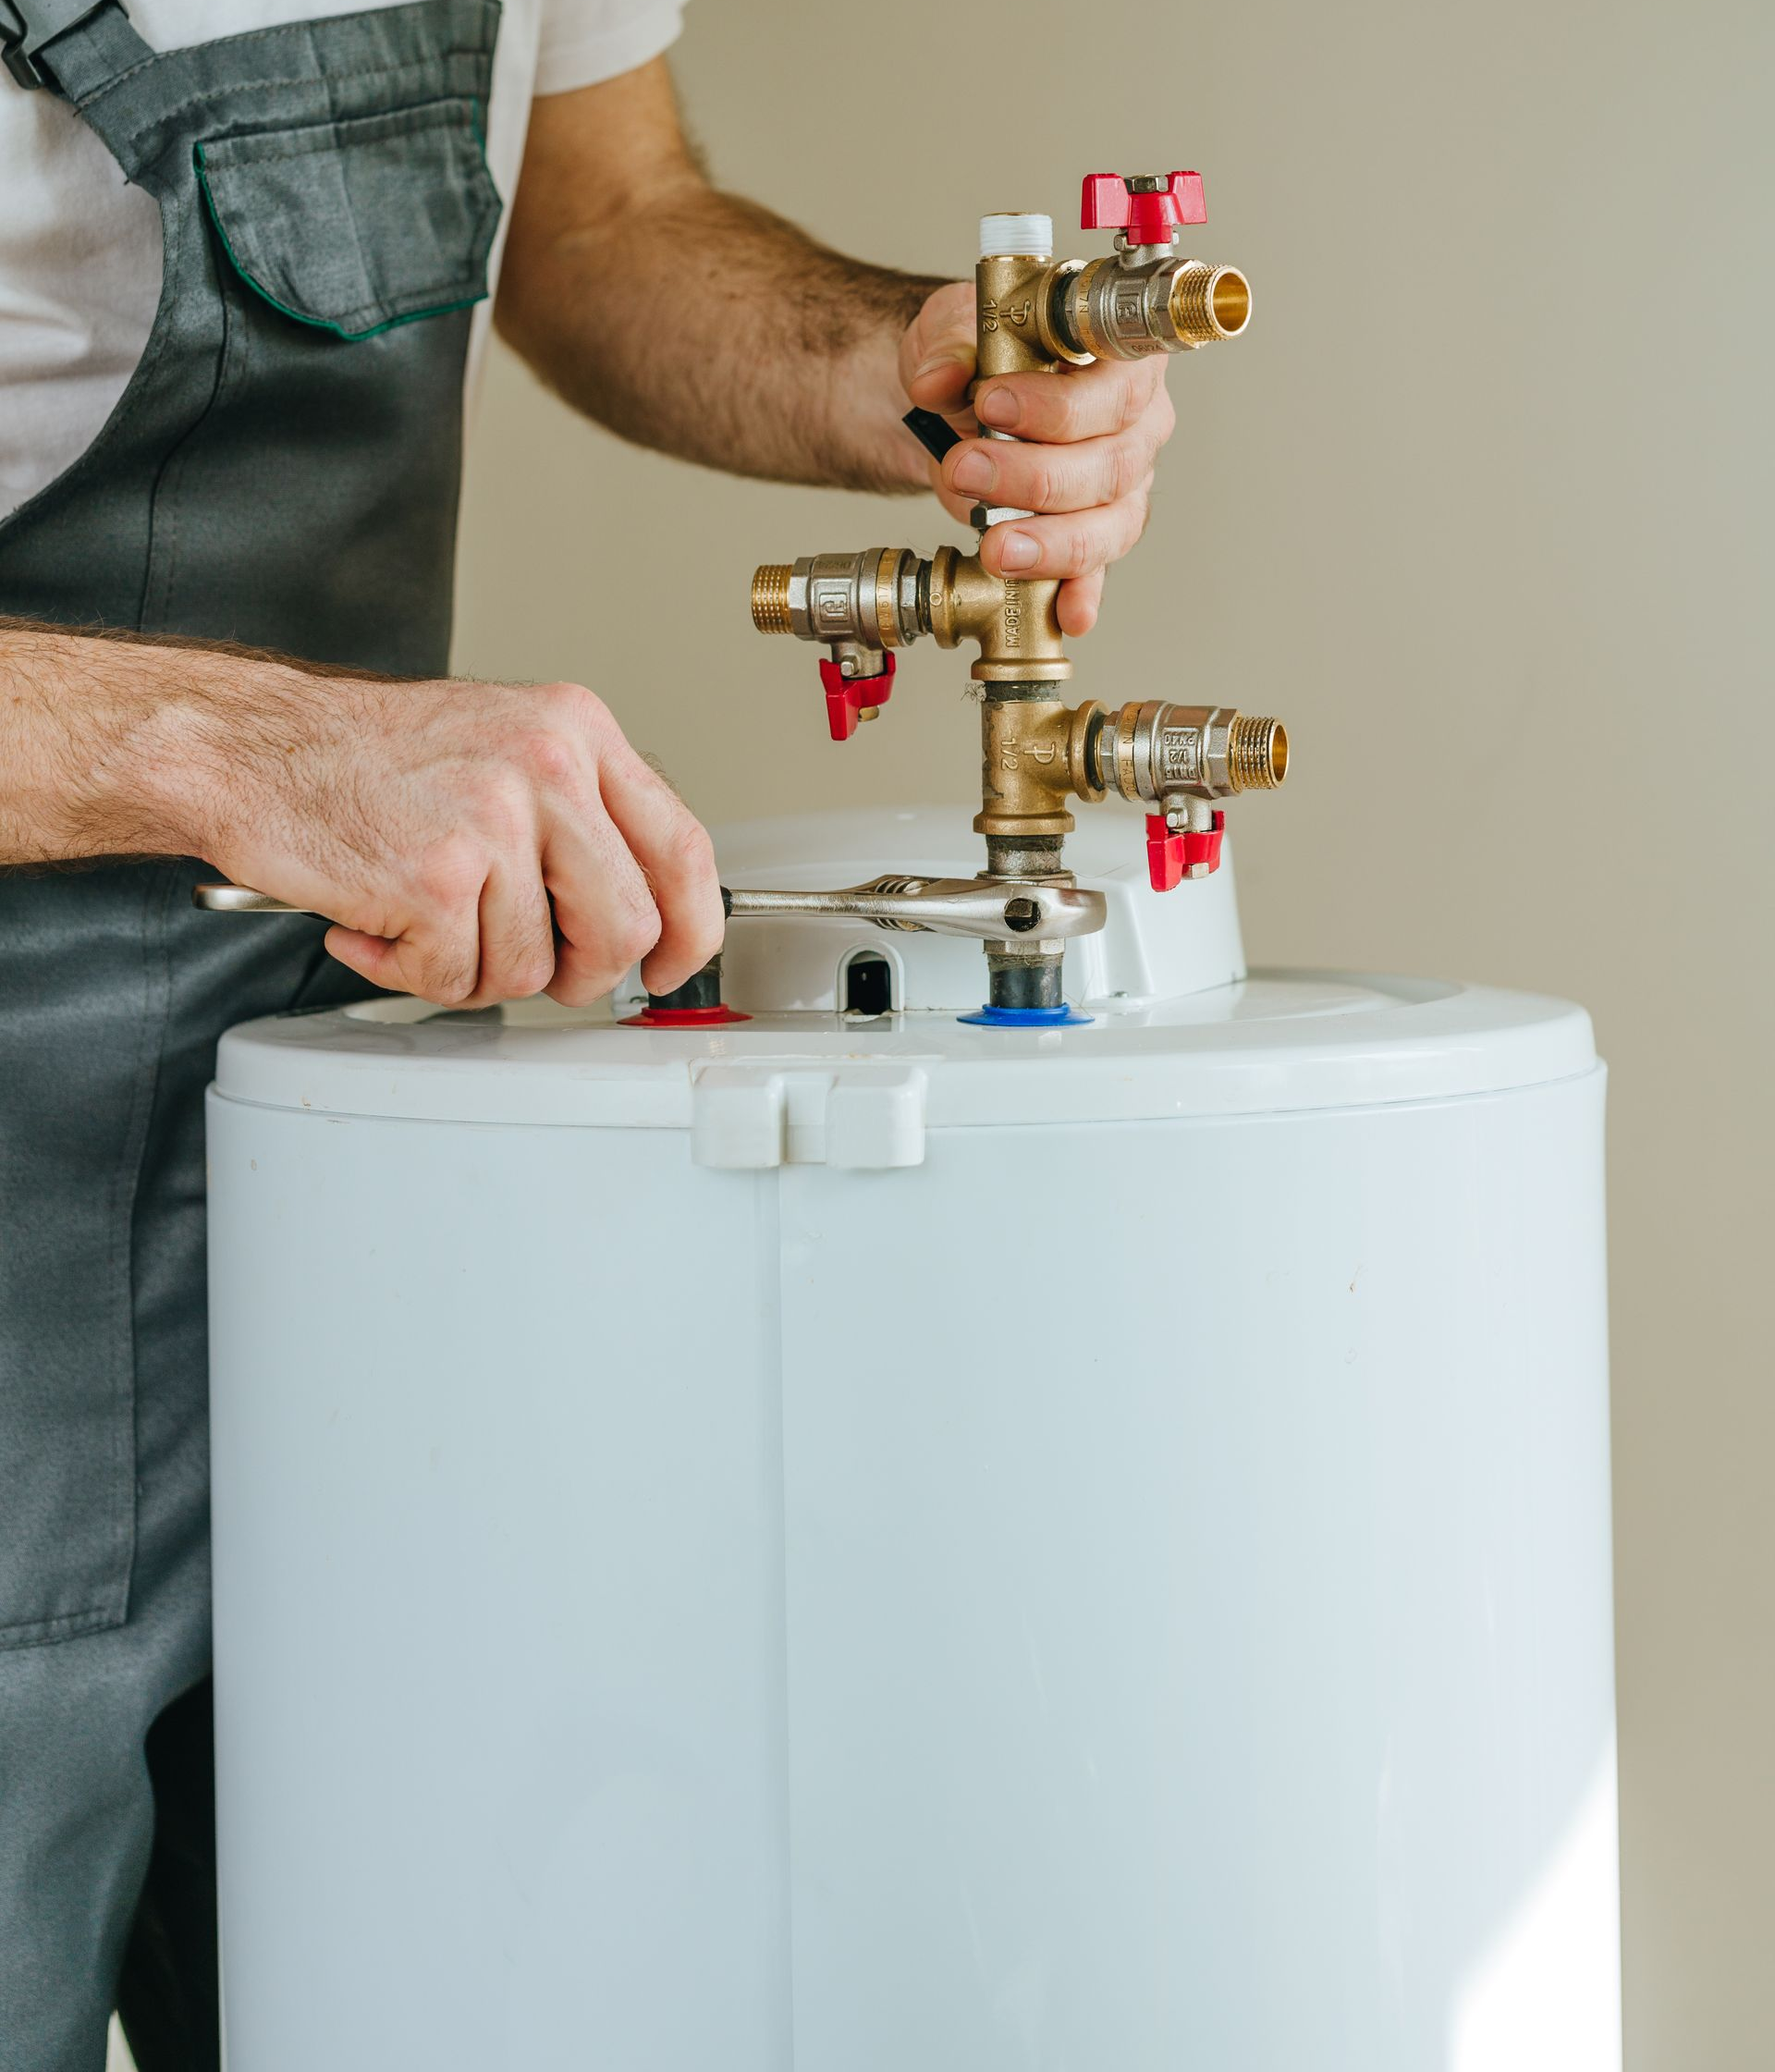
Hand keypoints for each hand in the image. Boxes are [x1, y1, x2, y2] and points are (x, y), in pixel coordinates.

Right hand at [186, 672, 722, 1007]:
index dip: (690, 931)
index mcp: (577, 731)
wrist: (250, 748)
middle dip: (579, 973)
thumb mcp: (505, 748)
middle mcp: (547, 766)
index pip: (684, 850)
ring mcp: (492, 820)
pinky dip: (411, 972)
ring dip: (475, 971)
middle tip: (529, 963)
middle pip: (626, 928)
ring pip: (535, 968)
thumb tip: (642, 915)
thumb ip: (579, 819)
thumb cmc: (369, 759)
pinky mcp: (435, 878)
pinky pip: (457, 979)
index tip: (668, 967)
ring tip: (424, 921)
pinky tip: (378, 925)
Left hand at [898, 281, 1176, 636]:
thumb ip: (948, 345)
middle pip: (1112, 461)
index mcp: (1119, 354)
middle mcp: (1137, 420)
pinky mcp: (1098, 529)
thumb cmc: (980, 352)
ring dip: (1049, 540)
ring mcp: (1124, 481)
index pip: (1116, 382)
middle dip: (1035, 476)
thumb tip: (936, 379)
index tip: (992, 403)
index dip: (1059, 403)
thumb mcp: (954, 325)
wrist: (957, 398)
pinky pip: (1100, 566)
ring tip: (995, 546)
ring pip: (1109, 522)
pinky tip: (1069, 611)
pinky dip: (1081, 591)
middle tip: (967, 468)